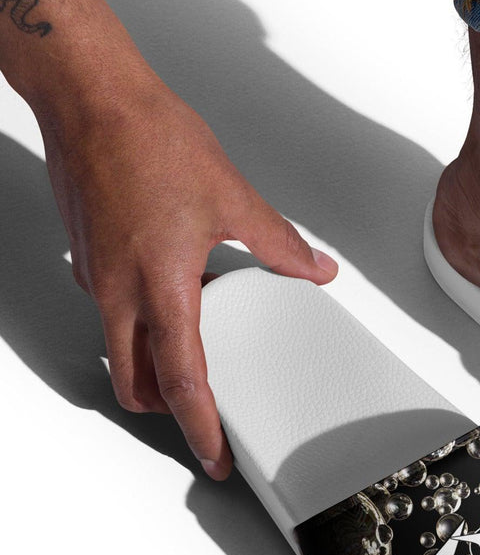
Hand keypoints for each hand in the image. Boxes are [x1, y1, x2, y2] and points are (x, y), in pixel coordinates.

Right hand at [39, 73, 337, 478]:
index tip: (216, 457)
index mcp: (160, 287)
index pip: (183, 383)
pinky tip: (178, 297)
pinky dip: (145, 323)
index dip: (201, 428)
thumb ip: (279, 245)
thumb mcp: (232, 197)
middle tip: (205, 423)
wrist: (90, 97)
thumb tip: (313, 270)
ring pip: (124, 350)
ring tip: (201, 354)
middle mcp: (119, 292)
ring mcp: (98, 278)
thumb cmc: (148, 138)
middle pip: (139, 383)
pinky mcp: (90, 258)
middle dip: (171, 413)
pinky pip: (117, 311)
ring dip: (156, 366)